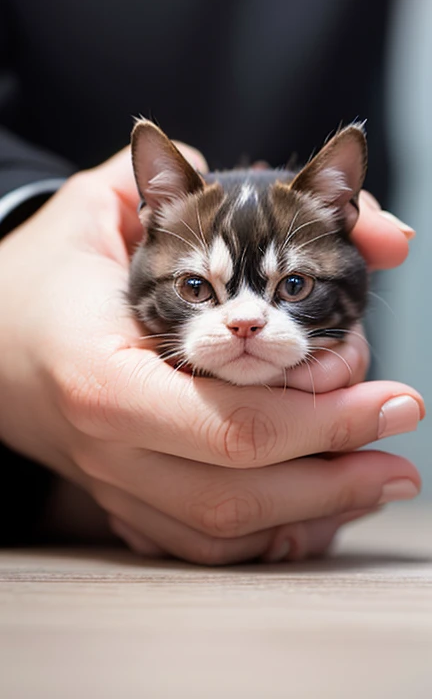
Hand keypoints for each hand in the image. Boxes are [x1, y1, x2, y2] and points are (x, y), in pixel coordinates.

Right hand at [0, 146, 422, 562]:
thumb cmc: (43, 272)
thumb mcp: (95, 208)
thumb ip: (191, 185)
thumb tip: (317, 209)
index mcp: (102, 375)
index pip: (234, 423)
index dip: (328, 419)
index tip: (397, 398)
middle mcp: (108, 445)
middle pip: (239, 490)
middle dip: (336, 476)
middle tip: (402, 455)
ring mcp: (111, 480)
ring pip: (223, 529)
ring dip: (311, 514)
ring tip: (374, 481)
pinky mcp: (119, 495)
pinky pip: (197, 541)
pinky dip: (262, 533)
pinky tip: (310, 509)